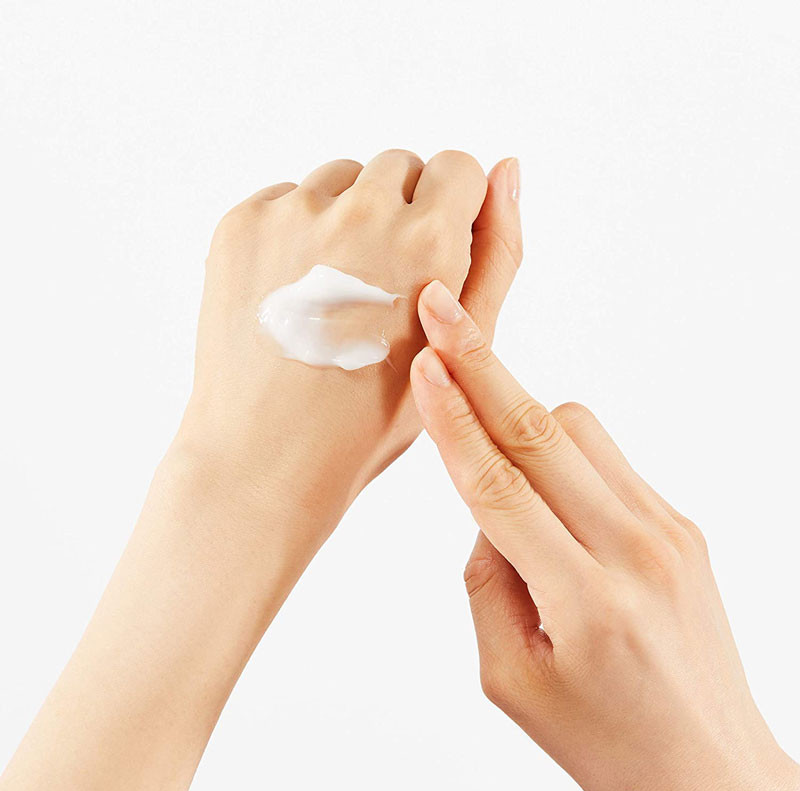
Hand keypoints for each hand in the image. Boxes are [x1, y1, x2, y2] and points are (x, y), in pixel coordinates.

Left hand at [0, 152, 522, 790]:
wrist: (269, 457)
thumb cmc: (376, 414)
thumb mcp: (463, 345)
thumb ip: (499, 250)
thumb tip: (508, 165)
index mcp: (428, 240)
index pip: (459, 166)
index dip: (450, 210)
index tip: (430, 254)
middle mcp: (360, 212)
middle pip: (398, 166)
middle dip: (399, 210)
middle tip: (379, 284)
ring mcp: (292, 215)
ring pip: (340, 178)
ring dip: (347, 217)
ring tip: (335, 292)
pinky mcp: (241, 225)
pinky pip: (285, 199)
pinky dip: (295, 232)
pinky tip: (294, 293)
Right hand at [409, 283, 799, 790]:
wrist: (707, 768)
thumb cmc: (601, 737)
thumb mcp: (509, 675)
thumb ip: (487, 578)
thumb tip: (487, 505)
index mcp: (583, 600)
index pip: (498, 487)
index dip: (453, 421)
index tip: (425, 364)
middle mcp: (634, 551)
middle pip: (540, 432)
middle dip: (481, 365)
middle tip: (443, 309)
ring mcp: (667, 530)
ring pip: (578, 429)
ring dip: (521, 413)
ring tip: (487, 433)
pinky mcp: (682, 523)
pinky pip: (607, 458)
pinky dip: (561, 452)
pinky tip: (545, 487)